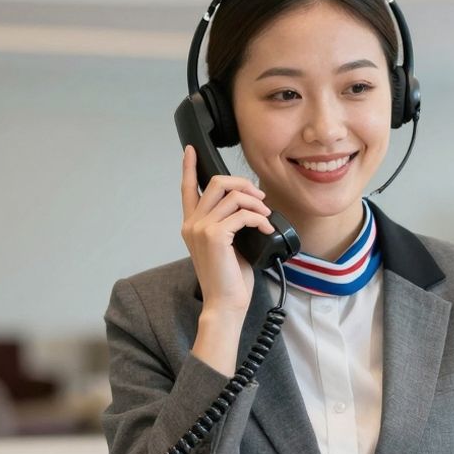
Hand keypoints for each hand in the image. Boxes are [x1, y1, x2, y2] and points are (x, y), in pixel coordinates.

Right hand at [180, 146, 274, 373]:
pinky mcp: (215, 236)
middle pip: (217, 182)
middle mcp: (192, 223)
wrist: (225, 303)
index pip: (187, 189)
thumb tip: (251, 206)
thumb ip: (229, 223)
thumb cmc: (229, 278)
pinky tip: (266, 227)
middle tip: (260, 198)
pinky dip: (259, 218)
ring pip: (233, 196)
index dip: (189, 167)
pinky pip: (242, 213)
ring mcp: (201, 228)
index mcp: (192, 225)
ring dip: (256, 202)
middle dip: (243, 184)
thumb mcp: (228, 245)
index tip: (190, 150)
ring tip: (266, 215)